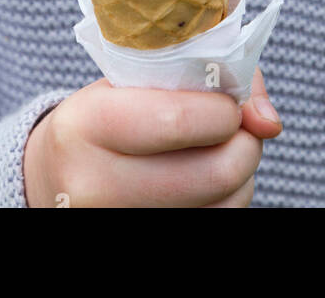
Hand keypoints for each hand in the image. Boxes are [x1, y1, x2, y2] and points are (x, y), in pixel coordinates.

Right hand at [23, 66, 281, 207]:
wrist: (54, 177)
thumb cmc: (108, 114)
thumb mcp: (135, 78)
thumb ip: (209, 77)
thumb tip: (270, 122)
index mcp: (86, 124)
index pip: (178, 120)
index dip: (225, 110)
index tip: (229, 102)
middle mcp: (93, 184)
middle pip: (213, 173)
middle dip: (245, 144)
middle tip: (238, 127)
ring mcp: (116, 223)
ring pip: (224, 205)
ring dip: (242, 175)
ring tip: (221, 151)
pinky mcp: (140, 248)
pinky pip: (217, 223)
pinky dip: (228, 201)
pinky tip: (207, 182)